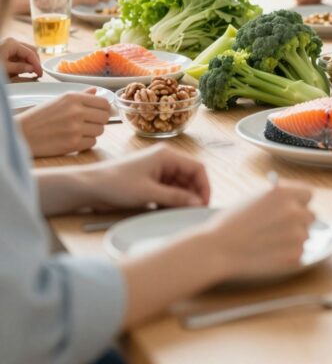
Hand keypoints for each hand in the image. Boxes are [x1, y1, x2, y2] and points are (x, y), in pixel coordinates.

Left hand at [1, 36, 40, 77]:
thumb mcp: (4, 67)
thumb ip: (19, 68)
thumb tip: (32, 69)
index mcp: (12, 43)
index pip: (31, 53)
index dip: (37, 64)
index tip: (40, 73)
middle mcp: (12, 42)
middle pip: (30, 51)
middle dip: (34, 62)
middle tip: (36, 72)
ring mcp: (9, 45)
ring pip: (25, 53)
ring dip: (28, 63)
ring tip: (28, 72)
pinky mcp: (6, 50)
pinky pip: (18, 55)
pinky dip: (21, 62)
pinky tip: (20, 69)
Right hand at [15, 89, 109, 157]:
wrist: (21, 134)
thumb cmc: (40, 116)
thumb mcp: (58, 100)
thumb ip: (80, 95)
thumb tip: (96, 90)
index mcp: (73, 98)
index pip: (105, 103)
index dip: (104, 109)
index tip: (98, 113)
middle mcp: (76, 111)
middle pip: (105, 117)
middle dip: (99, 121)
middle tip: (87, 124)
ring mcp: (75, 128)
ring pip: (100, 130)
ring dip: (92, 132)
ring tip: (77, 131)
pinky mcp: (72, 144)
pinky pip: (92, 143)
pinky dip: (85, 143)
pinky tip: (73, 139)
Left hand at [87, 145, 210, 209]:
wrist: (89, 187)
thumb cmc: (115, 184)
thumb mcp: (148, 193)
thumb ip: (176, 198)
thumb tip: (198, 203)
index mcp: (167, 155)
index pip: (197, 168)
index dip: (204, 186)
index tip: (204, 205)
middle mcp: (165, 160)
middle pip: (190, 177)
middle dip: (194, 194)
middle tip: (194, 213)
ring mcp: (158, 169)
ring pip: (181, 185)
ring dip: (183, 198)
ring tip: (182, 213)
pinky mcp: (151, 180)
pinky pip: (170, 189)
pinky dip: (172, 200)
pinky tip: (170, 211)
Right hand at [201, 183, 313, 279]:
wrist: (217, 249)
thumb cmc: (231, 223)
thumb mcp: (255, 199)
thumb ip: (278, 198)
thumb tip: (294, 200)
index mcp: (284, 194)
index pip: (308, 193)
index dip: (300, 201)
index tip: (294, 206)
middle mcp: (295, 211)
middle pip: (310, 215)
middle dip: (299, 221)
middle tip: (282, 228)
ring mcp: (297, 235)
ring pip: (305, 235)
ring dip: (293, 238)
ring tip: (269, 243)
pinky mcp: (295, 256)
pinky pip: (299, 253)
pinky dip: (288, 254)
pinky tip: (268, 254)